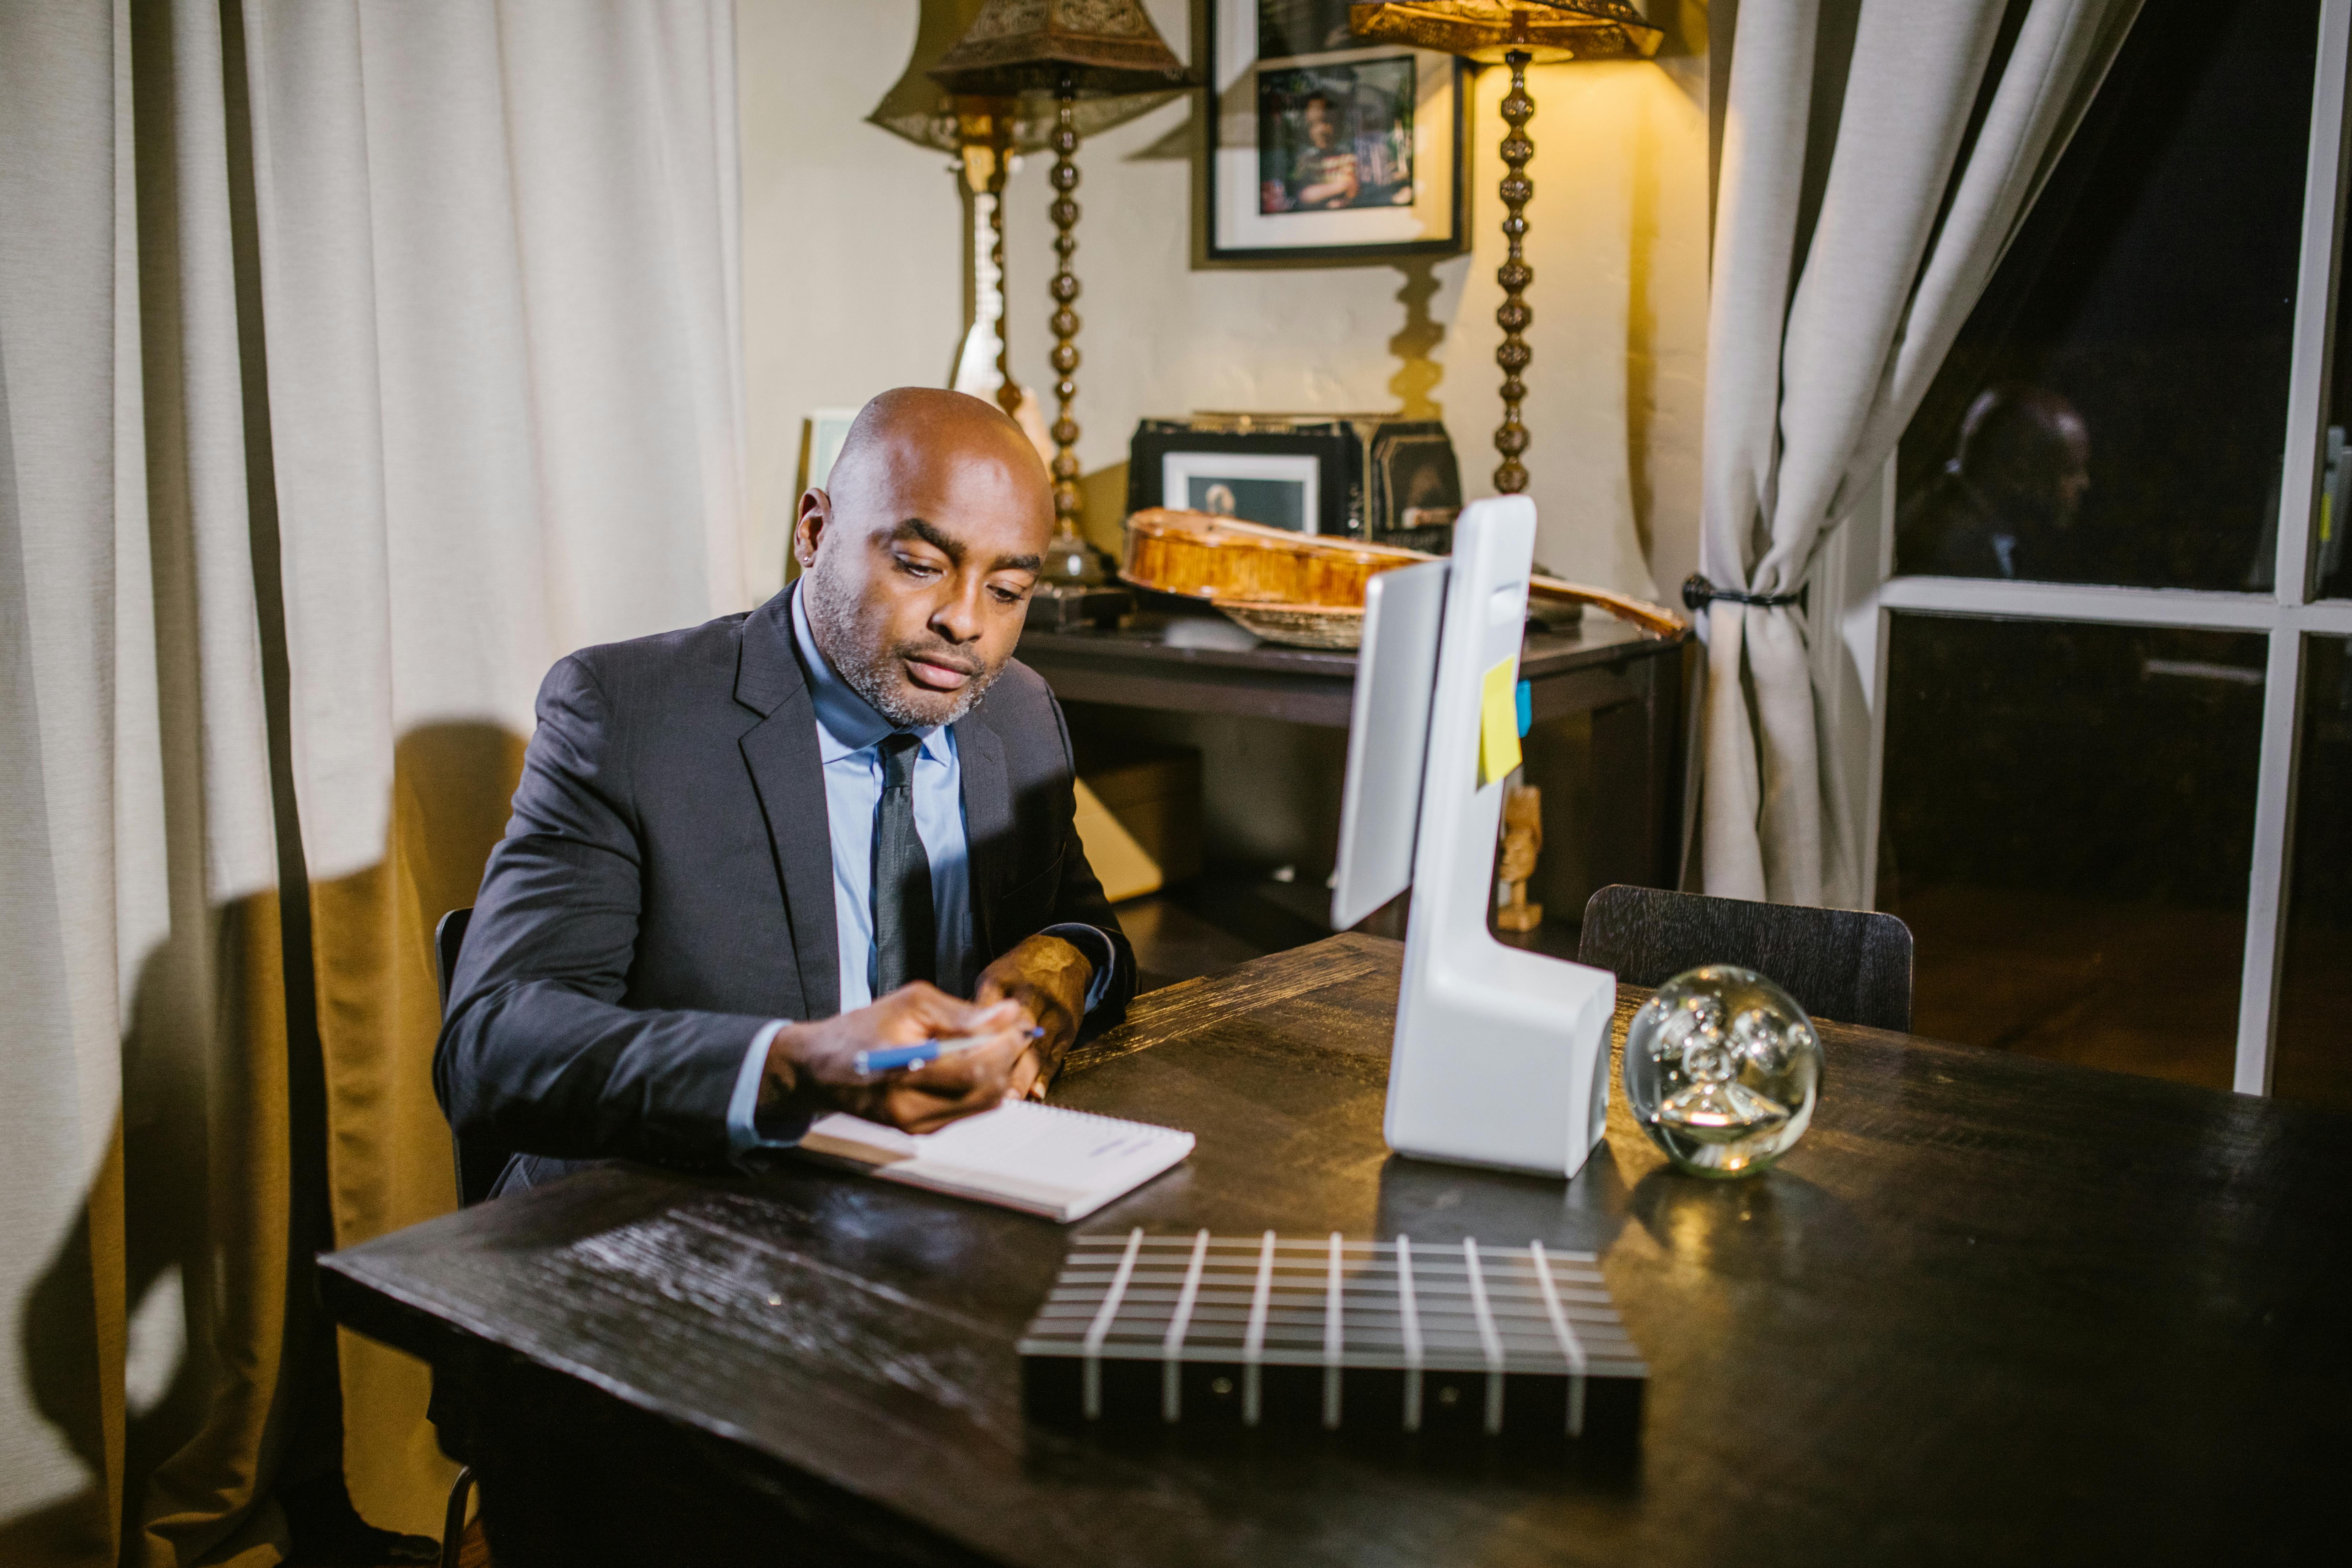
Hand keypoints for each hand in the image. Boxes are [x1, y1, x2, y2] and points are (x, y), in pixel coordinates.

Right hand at [760, 984, 1032, 1134]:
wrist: (819, 1068)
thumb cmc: (861, 1028)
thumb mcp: (909, 1004)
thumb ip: (960, 1012)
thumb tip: (1007, 1013)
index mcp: (902, 1073)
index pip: (972, 1070)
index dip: (1004, 1046)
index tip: (1018, 1023)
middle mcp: (910, 1108)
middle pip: (984, 1091)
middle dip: (1008, 1059)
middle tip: (1014, 1032)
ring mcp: (916, 1125)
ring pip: (982, 1105)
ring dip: (999, 1074)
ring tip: (996, 1044)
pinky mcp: (919, 1131)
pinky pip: (967, 1111)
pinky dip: (981, 1087)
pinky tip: (974, 1063)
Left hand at [974, 934, 1092, 1102]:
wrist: (1064, 956)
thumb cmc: (1020, 972)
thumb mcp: (992, 979)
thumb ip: (975, 1009)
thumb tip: (953, 1041)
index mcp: (1004, 982)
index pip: (985, 1014)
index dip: (974, 1040)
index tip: (959, 1062)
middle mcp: (1033, 996)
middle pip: (1015, 1032)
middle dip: (1001, 1061)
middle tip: (985, 1086)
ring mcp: (1054, 1013)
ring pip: (1037, 1049)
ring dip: (1022, 1075)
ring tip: (1008, 1096)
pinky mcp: (1068, 1028)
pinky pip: (1056, 1056)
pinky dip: (1045, 1075)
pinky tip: (1036, 1092)